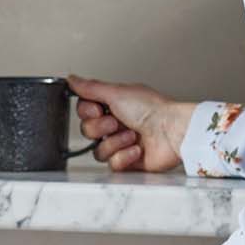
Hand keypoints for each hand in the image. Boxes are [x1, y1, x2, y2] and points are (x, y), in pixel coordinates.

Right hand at [65, 77, 188, 171]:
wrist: (172, 131)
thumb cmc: (153, 109)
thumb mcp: (116, 92)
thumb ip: (90, 88)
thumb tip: (72, 79)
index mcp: (112, 106)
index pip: (84, 112)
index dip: (88, 112)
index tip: (100, 108)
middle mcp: (115, 125)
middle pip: (88, 132)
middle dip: (102, 128)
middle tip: (117, 122)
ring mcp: (121, 144)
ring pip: (98, 151)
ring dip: (116, 142)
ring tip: (133, 136)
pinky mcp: (129, 162)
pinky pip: (113, 165)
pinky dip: (125, 156)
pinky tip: (138, 149)